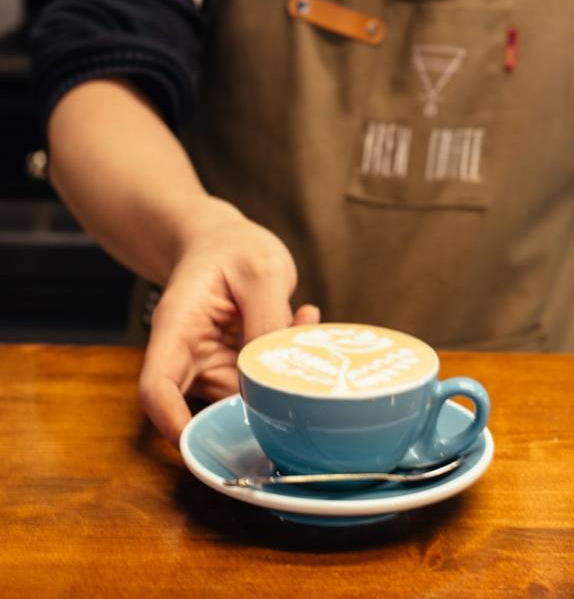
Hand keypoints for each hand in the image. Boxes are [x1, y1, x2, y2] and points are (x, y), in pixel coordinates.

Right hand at [137, 202, 319, 444]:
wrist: (223, 241)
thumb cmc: (232, 248)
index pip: (156, 388)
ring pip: (246, 395)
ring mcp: (214, 366)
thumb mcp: (259, 268)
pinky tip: (303, 316)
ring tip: (302, 317)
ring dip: (280, 371)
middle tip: (294, 371)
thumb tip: (273, 375)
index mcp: (176, 327)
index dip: (172, 423)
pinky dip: (288, 359)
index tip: (202, 444)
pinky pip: (264, 380)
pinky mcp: (238, 368)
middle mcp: (189, 356)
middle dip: (252, 406)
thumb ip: (268, 318)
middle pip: (206, 406)